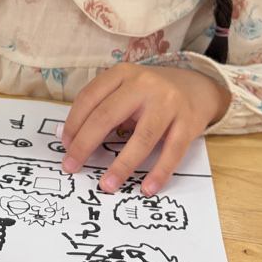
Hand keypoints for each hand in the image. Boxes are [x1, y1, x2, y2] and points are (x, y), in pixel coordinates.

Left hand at [60, 64, 230, 196]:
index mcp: (122, 73)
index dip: (73, 123)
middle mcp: (144, 84)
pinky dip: (159, 172)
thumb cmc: (149, 95)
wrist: (196, 88)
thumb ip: (100, 108)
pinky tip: (147, 188)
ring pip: (141, 138)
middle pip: (107, 116)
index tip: (65, 146)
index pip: (89, 97)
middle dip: (85, 145)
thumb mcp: (124, 90)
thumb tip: (68, 138)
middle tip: (72, 167)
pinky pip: (172, 151)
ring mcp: (168, 103)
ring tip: (107, 186)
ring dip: (121, 166)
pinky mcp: (188, 122)